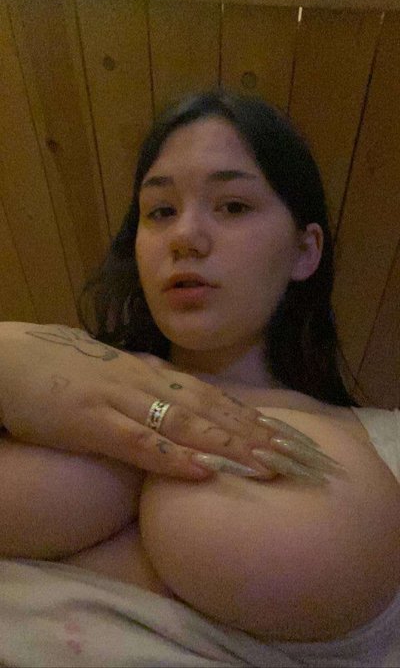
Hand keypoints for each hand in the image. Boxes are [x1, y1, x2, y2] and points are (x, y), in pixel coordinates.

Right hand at [0, 323, 341, 482]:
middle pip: (216, 411)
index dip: (258, 421)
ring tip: (272, 465)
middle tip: (303, 458)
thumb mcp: (119, 379)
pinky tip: (203, 471)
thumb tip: (187, 410)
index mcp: (157, 376)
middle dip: (261, 436)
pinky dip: (173, 457)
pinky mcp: (94, 422)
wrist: (16, 358)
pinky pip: (139, 442)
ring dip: (232, 446)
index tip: (295, 440)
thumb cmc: (68, 371)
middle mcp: (150, 383)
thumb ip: (153, 392)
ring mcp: (123, 400)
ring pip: (188, 424)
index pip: (219, 399)